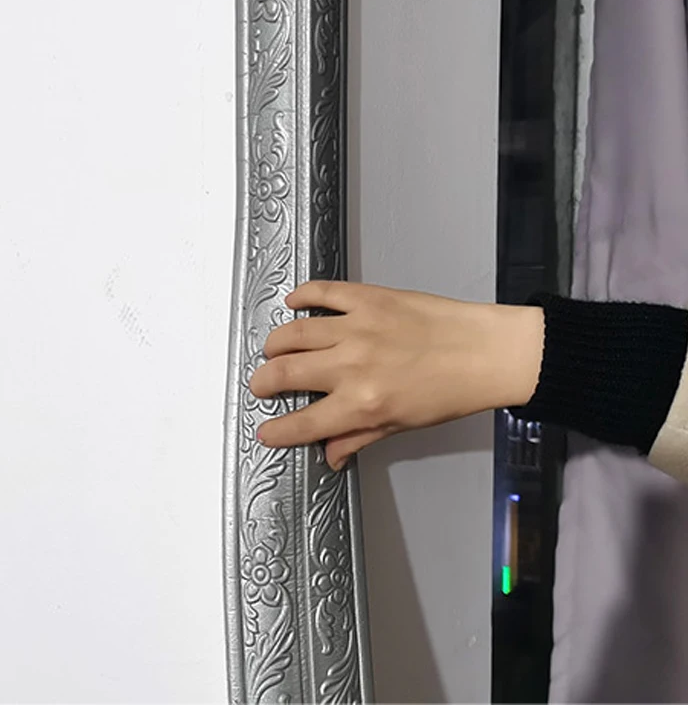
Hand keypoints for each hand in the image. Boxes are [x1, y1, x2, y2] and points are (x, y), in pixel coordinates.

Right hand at [248, 281, 543, 471]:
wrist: (485, 351)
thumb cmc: (450, 392)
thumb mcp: (402, 425)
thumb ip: (359, 438)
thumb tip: (329, 455)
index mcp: (362, 404)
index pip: (303, 423)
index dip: (277, 430)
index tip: (265, 430)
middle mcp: (351, 366)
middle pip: (285, 374)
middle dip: (263, 383)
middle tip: (261, 385)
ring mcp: (356, 328)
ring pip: (294, 333)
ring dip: (275, 345)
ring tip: (273, 351)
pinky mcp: (367, 299)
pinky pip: (322, 292)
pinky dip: (301, 295)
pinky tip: (292, 302)